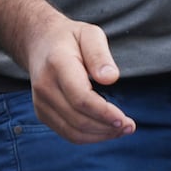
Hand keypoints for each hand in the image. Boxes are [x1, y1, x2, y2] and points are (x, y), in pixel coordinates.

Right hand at [19, 18, 134, 143]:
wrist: (39, 43)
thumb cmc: (71, 38)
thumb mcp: (90, 34)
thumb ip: (100, 54)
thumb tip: (110, 78)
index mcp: (57, 64)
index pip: (80, 98)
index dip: (104, 113)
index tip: (124, 119)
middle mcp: (44, 86)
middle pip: (78, 119)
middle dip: (107, 127)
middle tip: (130, 126)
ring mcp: (40, 102)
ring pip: (73, 132)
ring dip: (100, 136)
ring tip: (122, 130)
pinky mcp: (42, 113)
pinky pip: (68, 133)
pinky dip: (89, 137)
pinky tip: (106, 131)